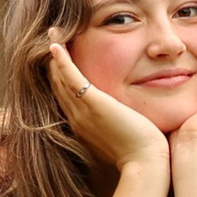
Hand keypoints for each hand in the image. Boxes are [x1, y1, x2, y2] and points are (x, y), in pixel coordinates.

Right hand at [45, 42, 168, 174]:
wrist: (144, 162)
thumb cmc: (139, 150)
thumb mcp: (122, 131)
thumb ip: (117, 120)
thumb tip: (125, 113)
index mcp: (83, 124)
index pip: (66, 95)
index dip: (61, 75)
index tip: (60, 56)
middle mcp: (77, 117)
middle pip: (58, 84)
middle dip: (54, 61)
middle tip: (52, 39)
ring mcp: (82, 111)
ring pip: (61, 78)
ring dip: (55, 55)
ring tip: (53, 34)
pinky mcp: (93, 103)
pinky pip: (72, 78)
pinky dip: (62, 61)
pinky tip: (56, 45)